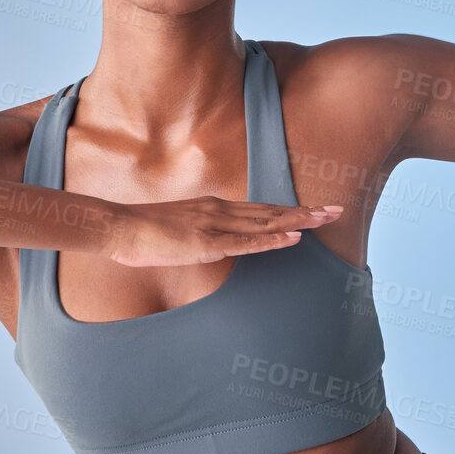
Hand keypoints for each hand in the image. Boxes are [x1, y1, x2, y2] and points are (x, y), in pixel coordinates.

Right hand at [100, 197, 342, 265]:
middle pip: (272, 211)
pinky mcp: (208, 241)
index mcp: (215, 208)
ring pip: (266, 222)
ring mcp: (216, 224)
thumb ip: (202, 236)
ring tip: (326, 219)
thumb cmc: (144, 233)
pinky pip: (247, 242)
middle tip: (336, 210)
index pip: (261, 208)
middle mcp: (221, 210)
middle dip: (306, 212)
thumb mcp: (181, 233)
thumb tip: (216, 245)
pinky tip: (293, 238)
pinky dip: (273, 239)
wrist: (119, 227)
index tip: (315, 210)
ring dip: (299, 221)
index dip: (290, 210)